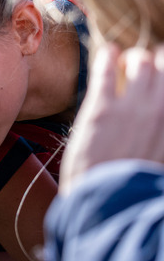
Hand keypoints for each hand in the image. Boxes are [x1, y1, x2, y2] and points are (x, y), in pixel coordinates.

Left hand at [60, 44, 163, 192]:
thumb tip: (156, 123)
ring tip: (128, 62)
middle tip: (149, 66)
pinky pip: (107, 68)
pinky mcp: (103, 108)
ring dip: (136, 58)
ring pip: (142, 61)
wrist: (114, 206)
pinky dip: (109, 56)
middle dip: (159, 61)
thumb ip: (160, 137)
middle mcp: (163, 112)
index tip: (161, 79)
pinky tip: (109, 53)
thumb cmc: (139, 189)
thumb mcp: (159, 160)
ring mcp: (135, 108)